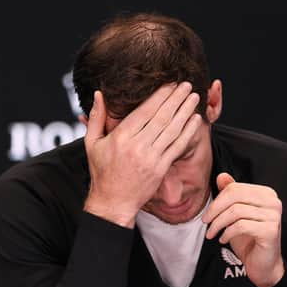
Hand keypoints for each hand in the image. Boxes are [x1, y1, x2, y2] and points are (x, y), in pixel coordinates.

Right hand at [83, 82, 201, 226]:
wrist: (113, 202)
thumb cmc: (102, 172)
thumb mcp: (92, 144)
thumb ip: (96, 118)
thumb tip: (99, 94)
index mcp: (121, 137)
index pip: (144, 111)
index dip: (160, 96)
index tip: (170, 84)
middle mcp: (137, 146)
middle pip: (161, 117)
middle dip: (176, 99)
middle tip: (187, 85)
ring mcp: (151, 158)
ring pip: (172, 130)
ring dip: (185, 111)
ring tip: (195, 97)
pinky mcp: (161, 168)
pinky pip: (177, 147)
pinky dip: (188, 132)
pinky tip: (195, 120)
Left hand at [203, 173, 284, 286]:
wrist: (263, 265)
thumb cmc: (249, 239)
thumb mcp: (236, 215)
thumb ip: (231, 195)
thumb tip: (221, 176)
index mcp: (266, 194)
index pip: (235, 188)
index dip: (217, 200)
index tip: (208, 215)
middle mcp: (273, 202)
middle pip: (235, 196)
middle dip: (215, 210)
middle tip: (206, 223)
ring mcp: (274, 216)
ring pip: (236, 211)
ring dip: (218, 224)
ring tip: (212, 234)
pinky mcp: (270, 231)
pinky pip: (241, 226)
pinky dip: (227, 233)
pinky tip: (224, 240)